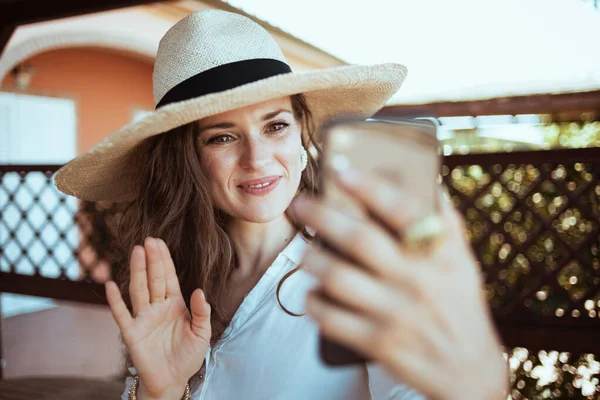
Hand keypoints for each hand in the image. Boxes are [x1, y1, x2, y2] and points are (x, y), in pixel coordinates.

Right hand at [105, 237, 210, 399]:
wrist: (173, 381)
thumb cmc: (188, 355)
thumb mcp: (202, 333)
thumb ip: (202, 312)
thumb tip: (199, 290)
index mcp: (175, 304)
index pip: (169, 277)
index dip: (164, 260)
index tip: (159, 242)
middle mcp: (158, 307)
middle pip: (154, 279)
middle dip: (152, 260)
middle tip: (149, 240)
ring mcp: (143, 318)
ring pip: (139, 290)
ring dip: (138, 271)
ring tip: (137, 252)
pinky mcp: (132, 333)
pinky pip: (122, 314)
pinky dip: (115, 301)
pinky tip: (111, 285)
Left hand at [290, 168, 507, 399]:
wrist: (469, 371)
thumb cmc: (459, 304)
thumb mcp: (462, 262)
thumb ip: (445, 221)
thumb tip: (426, 177)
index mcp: (442, 255)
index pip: (404, 211)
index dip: (371, 188)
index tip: (341, 171)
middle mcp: (420, 282)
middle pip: (360, 240)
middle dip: (322, 216)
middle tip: (301, 204)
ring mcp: (398, 315)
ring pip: (338, 278)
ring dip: (312, 259)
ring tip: (305, 251)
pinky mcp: (380, 344)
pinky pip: (333, 319)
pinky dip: (315, 303)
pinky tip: (311, 293)